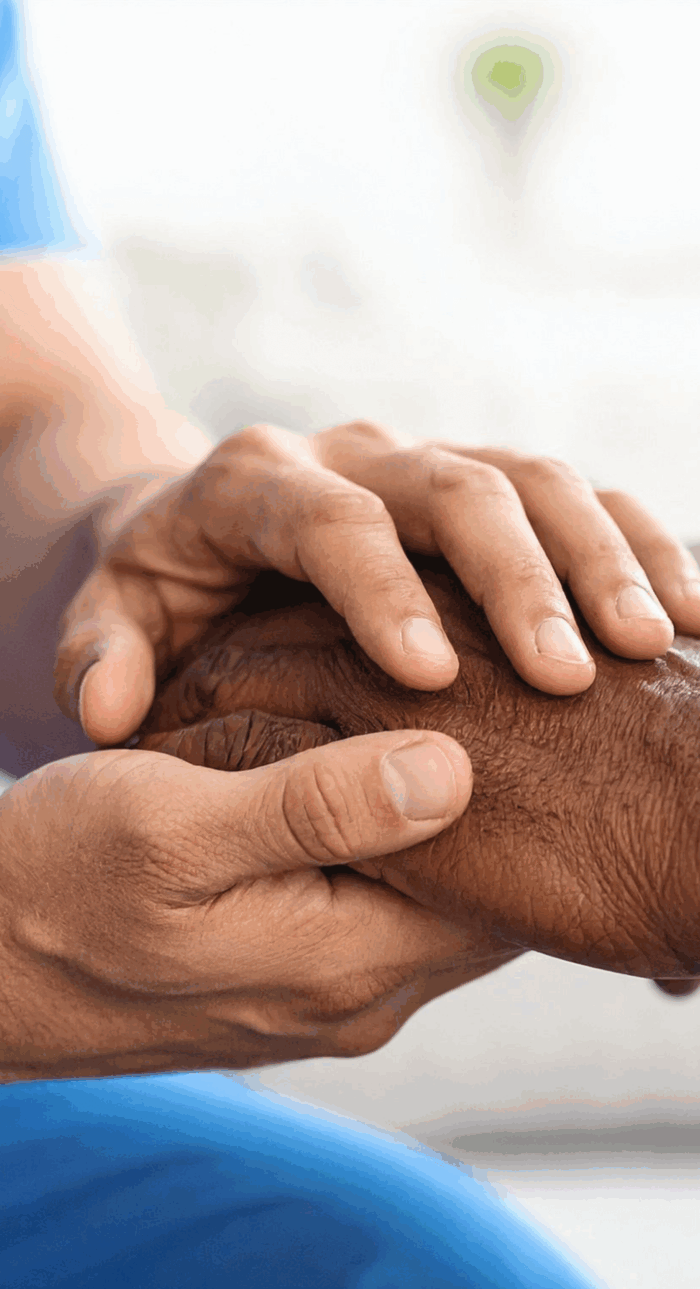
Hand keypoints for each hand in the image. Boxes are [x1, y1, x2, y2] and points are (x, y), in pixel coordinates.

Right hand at [0, 729, 506, 1080]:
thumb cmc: (55, 880)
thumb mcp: (174, 825)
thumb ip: (315, 805)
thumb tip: (455, 771)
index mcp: (345, 963)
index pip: (502, 887)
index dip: (522, 790)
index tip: (503, 695)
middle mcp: (356, 998)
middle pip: (480, 897)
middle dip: (492, 804)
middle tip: (480, 693)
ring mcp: (326, 997)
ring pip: (433, 900)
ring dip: (439, 824)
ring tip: (428, 722)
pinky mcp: (292, 981)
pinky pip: (381, 909)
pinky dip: (389, 844)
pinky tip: (362, 778)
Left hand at [55, 422, 699, 746]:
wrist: (212, 533)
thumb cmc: (166, 589)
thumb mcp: (114, 617)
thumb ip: (102, 658)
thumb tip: (114, 714)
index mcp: (259, 481)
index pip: (330, 519)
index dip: (380, 590)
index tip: (428, 676)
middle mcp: (359, 454)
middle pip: (457, 488)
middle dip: (519, 578)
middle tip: (569, 674)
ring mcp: (432, 464)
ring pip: (537, 481)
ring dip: (599, 562)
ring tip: (651, 648)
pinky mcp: (489, 487)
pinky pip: (579, 496)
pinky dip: (636, 546)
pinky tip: (687, 616)